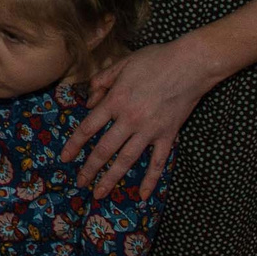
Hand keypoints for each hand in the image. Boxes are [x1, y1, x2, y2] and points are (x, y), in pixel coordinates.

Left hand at [65, 37, 218, 197]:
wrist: (192, 64)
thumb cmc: (157, 59)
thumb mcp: (123, 64)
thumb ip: (102, 81)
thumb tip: (88, 103)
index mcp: (116, 100)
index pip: (88, 127)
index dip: (74, 144)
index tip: (65, 158)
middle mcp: (130, 119)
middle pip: (104, 149)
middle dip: (90, 169)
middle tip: (79, 183)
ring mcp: (150, 130)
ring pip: (126, 160)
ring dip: (111, 178)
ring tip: (100, 194)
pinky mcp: (168, 135)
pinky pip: (157, 162)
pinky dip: (150, 180)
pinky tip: (143, 196)